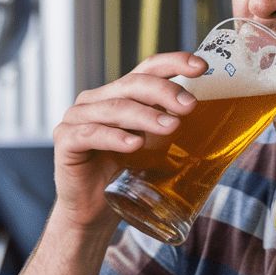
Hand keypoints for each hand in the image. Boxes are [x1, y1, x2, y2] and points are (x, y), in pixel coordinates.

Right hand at [52, 52, 206, 229]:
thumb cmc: (125, 173)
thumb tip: (209, 113)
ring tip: (171, 127)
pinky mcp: (65, 141)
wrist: (93, 211)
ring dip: (146, 116)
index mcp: (120, 94)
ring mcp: (77, 117)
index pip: (147, 68)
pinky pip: (91, 134)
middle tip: (190, 105)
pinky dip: (115, 137)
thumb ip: (170, 123)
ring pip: (115, 108)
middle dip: (165, 92)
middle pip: (133, 84)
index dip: (174, 62)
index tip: (201, 66)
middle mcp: (97, 99)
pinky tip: (134, 144)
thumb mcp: (155, 144)